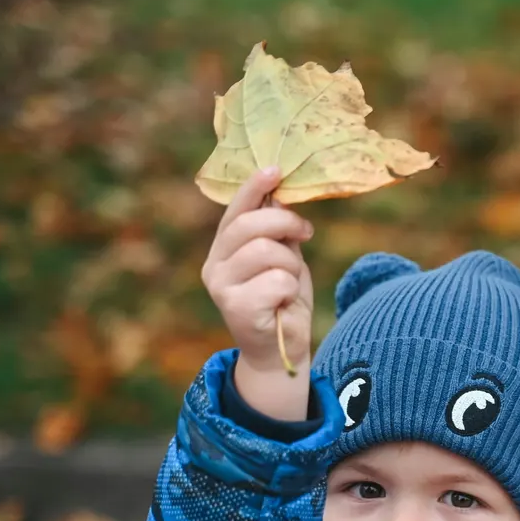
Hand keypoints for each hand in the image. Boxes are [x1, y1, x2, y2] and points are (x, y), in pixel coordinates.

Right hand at [201, 166, 314, 377]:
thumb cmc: (282, 300)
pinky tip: (283, 303)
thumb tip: (282, 197)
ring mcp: (221, 286)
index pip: (235, 209)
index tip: (276, 170)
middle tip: (305, 233)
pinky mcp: (235, 307)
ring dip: (290, 264)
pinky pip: (277, 281)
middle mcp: (214, 264)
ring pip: (267, 252)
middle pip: (251, 225)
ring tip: (289, 281)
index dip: (254, 187)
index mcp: (223, 247)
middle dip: (286, 224)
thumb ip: (278, 231)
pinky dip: (290, 289)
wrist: (281, 350)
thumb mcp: (284, 257)